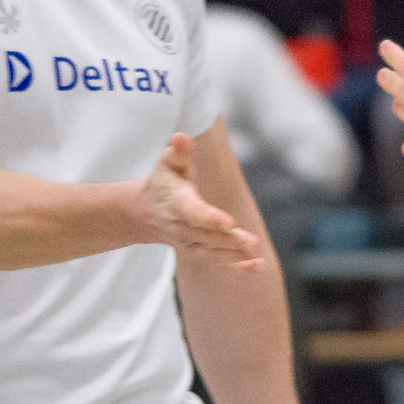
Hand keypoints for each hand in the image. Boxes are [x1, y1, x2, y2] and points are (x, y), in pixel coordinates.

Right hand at [139, 133, 260, 264]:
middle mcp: (182, 227)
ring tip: (257, 256)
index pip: (194, 213)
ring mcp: (189, 243)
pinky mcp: (198, 252)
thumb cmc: (163, 182)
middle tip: (251, 242)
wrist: (145, 212)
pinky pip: (217, 262)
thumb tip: (181, 137)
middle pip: (207, 236)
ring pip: (213, 252)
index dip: (210, 218)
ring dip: (235, 255)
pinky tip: (257, 266)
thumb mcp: (167, 163)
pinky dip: (237, 266)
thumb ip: (178, 152)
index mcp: (177, 204)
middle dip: (229, 240)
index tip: (228, 222)